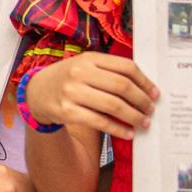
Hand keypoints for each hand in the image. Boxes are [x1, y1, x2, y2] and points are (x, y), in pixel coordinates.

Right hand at [25, 52, 158, 139]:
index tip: (155, 94)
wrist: (36, 93)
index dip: (145, 82)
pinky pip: (100, 122)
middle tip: (150, 110)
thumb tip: (144, 89)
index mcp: (89, 58)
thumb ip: (109, 72)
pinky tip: (128, 133)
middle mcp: (80, 72)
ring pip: (113, 105)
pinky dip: (118, 129)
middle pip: (122, 86)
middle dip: (142, 100)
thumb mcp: (85, 67)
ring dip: (133, 116)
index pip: (126, 67)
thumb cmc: (68, 79)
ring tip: (143, 123)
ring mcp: (72, 92)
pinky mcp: (67, 111)